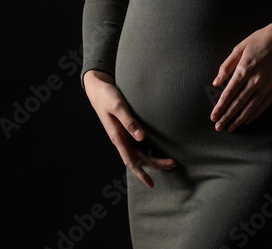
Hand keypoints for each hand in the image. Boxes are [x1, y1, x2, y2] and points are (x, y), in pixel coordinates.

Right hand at [83, 70, 176, 186]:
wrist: (98, 88)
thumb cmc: (107, 96)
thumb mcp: (118, 106)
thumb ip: (129, 122)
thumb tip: (142, 138)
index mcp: (117, 137)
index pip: (131, 161)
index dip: (142, 173)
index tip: (151, 184)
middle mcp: (121, 139)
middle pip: (139, 159)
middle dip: (155, 164)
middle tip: (173, 164)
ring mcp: (123, 135)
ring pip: (138, 153)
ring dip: (152, 159)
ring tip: (168, 161)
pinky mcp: (125, 129)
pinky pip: (137, 144)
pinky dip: (147, 150)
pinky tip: (155, 150)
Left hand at [210, 15, 271, 131]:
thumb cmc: (260, 40)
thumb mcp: (240, 47)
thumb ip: (227, 66)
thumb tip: (215, 82)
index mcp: (245, 68)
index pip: (229, 92)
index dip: (220, 106)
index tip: (213, 116)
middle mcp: (257, 78)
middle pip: (239, 102)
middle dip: (227, 116)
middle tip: (218, 127)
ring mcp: (269, 84)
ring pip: (252, 106)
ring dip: (240, 118)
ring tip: (231, 127)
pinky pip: (265, 104)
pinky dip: (256, 113)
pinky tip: (247, 119)